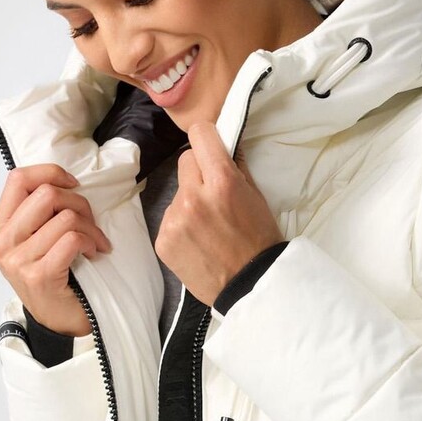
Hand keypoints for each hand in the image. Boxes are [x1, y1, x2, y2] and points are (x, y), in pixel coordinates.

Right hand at [0, 164, 112, 335]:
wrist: (57, 323)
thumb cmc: (52, 277)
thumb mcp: (35, 241)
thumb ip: (37, 212)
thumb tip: (61, 182)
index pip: (17, 179)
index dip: (50, 173)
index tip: (73, 184)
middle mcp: (3, 243)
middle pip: (46, 194)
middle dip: (78, 203)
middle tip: (89, 222)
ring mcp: (18, 261)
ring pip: (65, 218)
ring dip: (90, 228)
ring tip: (94, 242)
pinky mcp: (39, 275)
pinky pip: (72, 239)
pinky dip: (91, 242)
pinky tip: (94, 253)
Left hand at [155, 122, 283, 307]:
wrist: (249, 286)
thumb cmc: (259, 241)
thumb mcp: (256, 197)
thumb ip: (236, 167)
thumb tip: (224, 143)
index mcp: (222, 181)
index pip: (199, 134)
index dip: (207, 139)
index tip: (211, 149)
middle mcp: (193, 196)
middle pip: (185, 161)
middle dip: (199, 173)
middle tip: (214, 196)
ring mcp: (175, 219)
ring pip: (177, 193)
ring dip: (189, 203)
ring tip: (208, 228)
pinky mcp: (163, 240)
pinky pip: (168, 219)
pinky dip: (180, 227)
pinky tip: (197, 243)